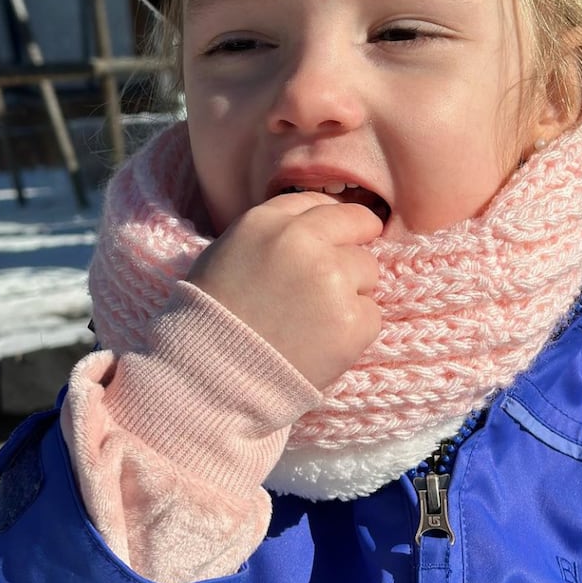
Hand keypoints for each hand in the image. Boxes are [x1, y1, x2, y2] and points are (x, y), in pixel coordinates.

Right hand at [187, 193, 382, 388]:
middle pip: (356, 226)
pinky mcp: (353, 320)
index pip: (318, 203)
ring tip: (313, 319)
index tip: (331, 240)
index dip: (328, 223)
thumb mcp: (228, 252)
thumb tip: (320, 227)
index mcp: (266, 221)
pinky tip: (320, 342)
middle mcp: (302, 241)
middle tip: (330, 282)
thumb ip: (274, 232)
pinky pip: (372, 314)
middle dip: (350, 249)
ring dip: (351, 291)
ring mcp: (330, 279)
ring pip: (368, 270)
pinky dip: (353, 329)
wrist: (210, 379)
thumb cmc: (212, 318)